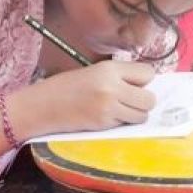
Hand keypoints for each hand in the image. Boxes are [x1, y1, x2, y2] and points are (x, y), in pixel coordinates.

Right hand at [13, 60, 157, 135]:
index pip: (148, 73)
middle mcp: (112, 86)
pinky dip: (121, 123)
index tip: (134, 84)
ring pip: (142, 115)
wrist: (42, 105)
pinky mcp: (104, 124)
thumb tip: (145, 86)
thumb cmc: (66, 87)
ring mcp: (109, 107)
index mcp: (110, 68)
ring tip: (119, 110)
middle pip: (150, 98)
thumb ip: (119, 76)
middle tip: (129, 101)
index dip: (143, 80)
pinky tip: (106, 117)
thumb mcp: (94, 72)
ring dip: (135, 115)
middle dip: (143, 101)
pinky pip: (126, 125)